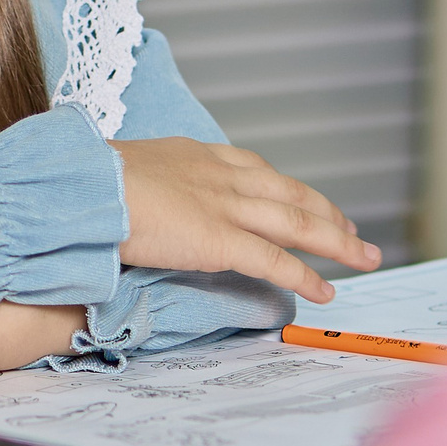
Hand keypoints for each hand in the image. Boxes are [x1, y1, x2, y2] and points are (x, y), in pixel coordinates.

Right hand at [111, 137, 381, 303]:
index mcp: (193, 155)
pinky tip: (327, 290)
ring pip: (296, 223)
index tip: (303, 198)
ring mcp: (223, 207)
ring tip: (365, 257)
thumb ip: (144, 185)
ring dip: (336, 241)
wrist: (81, 186)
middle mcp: (218, 175)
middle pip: (287, 192)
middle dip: (325, 212)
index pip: (253, 169)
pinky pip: (276, 261)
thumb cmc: (85, 182)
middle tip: (352, 231)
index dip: (284, 186)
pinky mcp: (221, 240)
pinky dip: (305, 276)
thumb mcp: (120, 170)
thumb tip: (137, 201)